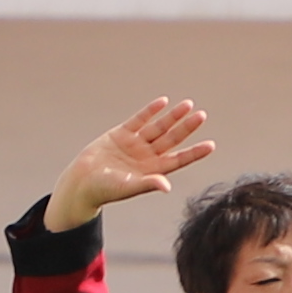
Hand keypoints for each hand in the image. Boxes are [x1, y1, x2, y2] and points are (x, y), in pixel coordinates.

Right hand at [50, 97, 217, 227]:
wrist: (80, 183)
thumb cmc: (104, 190)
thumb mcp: (127, 187)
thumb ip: (147, 184)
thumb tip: (167, 186)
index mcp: (153, 171)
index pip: (179, 160)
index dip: (194, 152)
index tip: (211, 145)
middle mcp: (147, 156)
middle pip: (172, 139)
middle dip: (186, 127)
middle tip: (202, 115)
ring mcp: (135, 144)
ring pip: (158, 127)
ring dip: (172, 116)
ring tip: (188, 104)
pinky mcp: (120, 134)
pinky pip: (138, 120)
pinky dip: (150, 111)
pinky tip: (162, 102)